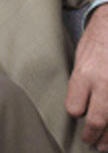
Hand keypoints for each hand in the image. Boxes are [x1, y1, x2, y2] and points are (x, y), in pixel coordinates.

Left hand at [65, 3, 107, 150]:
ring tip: (106, 146)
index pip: (74, 106)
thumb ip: (81, 78)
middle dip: (93, 135)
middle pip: (96, 120)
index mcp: (85, 73)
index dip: (76, 112)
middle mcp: (105, 84)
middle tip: (91, 142)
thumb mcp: (82, 54)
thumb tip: (79, 100)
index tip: (77, 114)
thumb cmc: (100, 37)